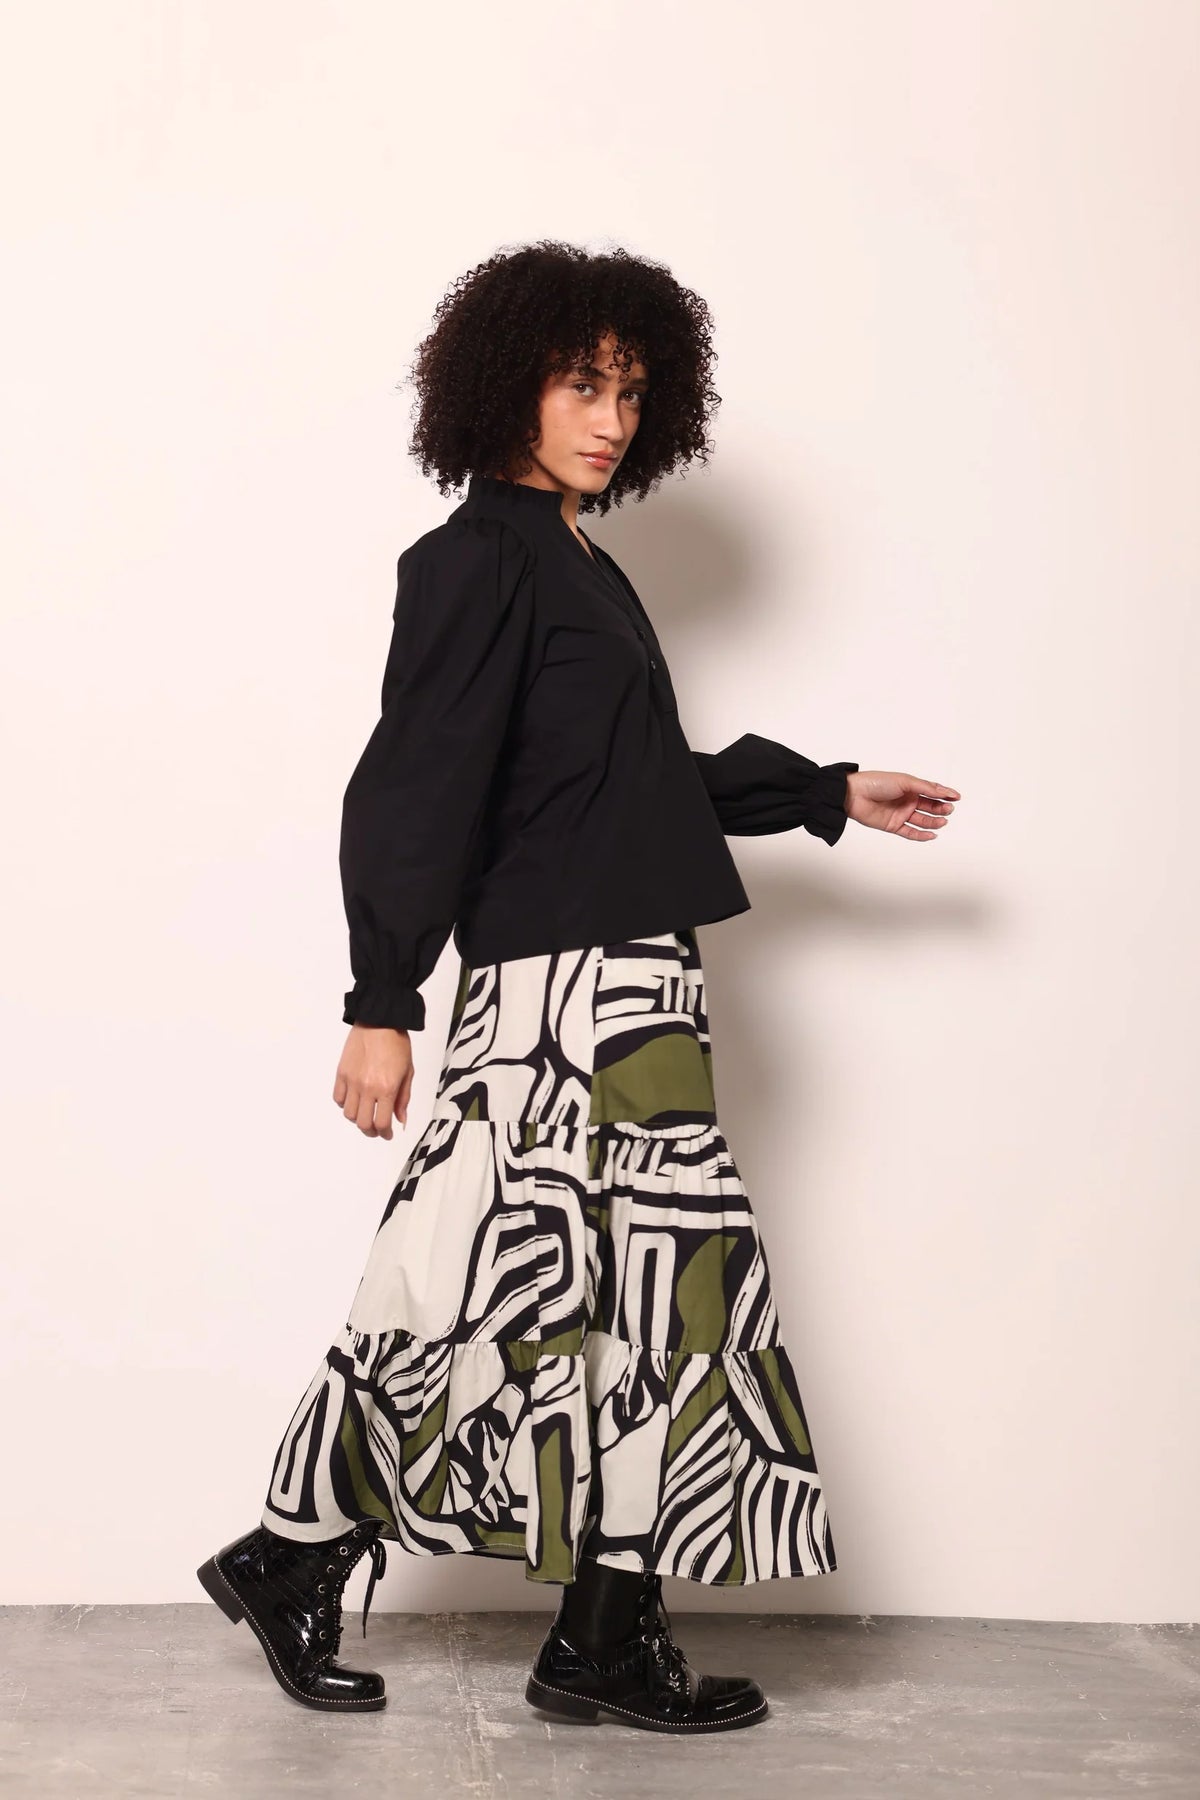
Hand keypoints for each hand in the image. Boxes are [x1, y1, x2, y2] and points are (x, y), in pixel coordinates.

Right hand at [333, 1024, 413, 1137]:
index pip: (382, 1123)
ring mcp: (352, 1081)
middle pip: (363, 1123)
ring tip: (366, 1113)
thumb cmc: (397, 1043)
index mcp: (387, 1088)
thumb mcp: (407, 1072)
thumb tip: (400, 1120)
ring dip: (358, 1119)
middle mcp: (367, 1088)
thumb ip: (403, 1098)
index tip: (387, 1134)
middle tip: (376, 1129)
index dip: (385, 1133)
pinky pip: (338, 1098)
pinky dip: (345, 1104)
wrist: (379, 1021)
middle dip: (371, 1131)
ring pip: (349, 1114)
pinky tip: (354, 1100)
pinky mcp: (341, 1073)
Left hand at [844, 770, 959, 839]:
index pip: (932, 791)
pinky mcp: (893, 826)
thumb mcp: (904, 781)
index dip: (945, 794)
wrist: (853, 795)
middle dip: (941, 808)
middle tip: (949, 809)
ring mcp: (900, 814)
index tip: (957, 797)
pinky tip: (932, 835)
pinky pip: (911, 833)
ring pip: (922, 820)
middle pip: (929, 807)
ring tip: (943, 821)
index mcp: (910, 787)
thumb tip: (944, 791)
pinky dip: (922, 835)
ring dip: (934, 821)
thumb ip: (925, 787)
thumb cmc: (877, 782)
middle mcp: (907, 800)